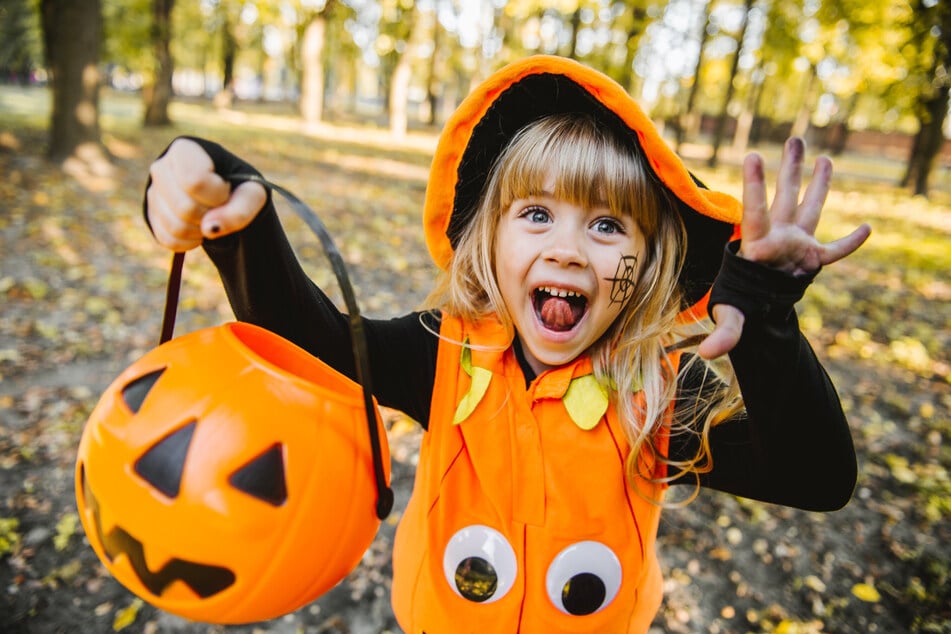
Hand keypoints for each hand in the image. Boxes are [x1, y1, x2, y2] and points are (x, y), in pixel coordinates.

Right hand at [146, 138, 266, 250]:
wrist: (223, 195)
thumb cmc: (237, 187)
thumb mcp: (251, 194)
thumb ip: (240, 210)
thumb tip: (210, 229)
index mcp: (185, 150)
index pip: (195, 181)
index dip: (216, 195)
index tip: (225, 191)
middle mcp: (161, 167)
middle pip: (185, 208)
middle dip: (210, 215)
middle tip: (219, 208)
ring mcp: (153, 192)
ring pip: (175, 227)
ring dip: (202, 231)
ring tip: (210, 217)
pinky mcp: (151, 216)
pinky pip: (169, 240)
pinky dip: (191, 242)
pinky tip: (200, 229)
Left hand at [698, 137, 870, 359]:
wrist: (756, 305)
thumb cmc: (739, 304)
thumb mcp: (731, 318)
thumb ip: (724, 333)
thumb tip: (710, 354)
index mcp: (757, 245)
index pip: (755, 210)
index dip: (754, 185)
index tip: (752, 155)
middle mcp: (778, 237)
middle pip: (785, 198)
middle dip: (789, 170)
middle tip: (794, 138)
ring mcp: (796, 244)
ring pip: (810, 208)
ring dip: (818, 184)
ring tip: (823, 156)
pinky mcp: (812, 258)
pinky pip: (835, 249)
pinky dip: (850, 243)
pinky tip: (865, 229)